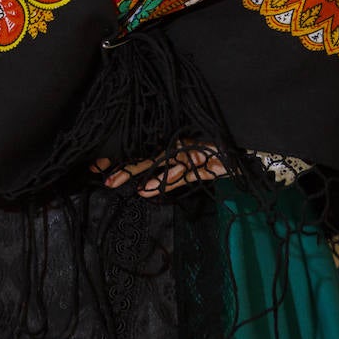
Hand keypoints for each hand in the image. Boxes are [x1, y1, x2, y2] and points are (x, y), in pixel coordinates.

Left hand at [93, 143, 225, 197]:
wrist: (243, 156)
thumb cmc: (214, 160)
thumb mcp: (189, 173)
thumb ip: (169, 181)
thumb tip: (142, 192)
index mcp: (170, 146)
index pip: (140, 150)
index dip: (118, 156)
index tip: (96, 163)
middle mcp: (175, 146)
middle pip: (141, 154)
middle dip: (118, 163)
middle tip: (95, 170)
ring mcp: (186, 152)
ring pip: (154, 160)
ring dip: (133, 171)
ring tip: (113, 182)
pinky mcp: (200, 163)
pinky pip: (179, 172)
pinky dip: (163, 180)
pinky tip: (146, 189)